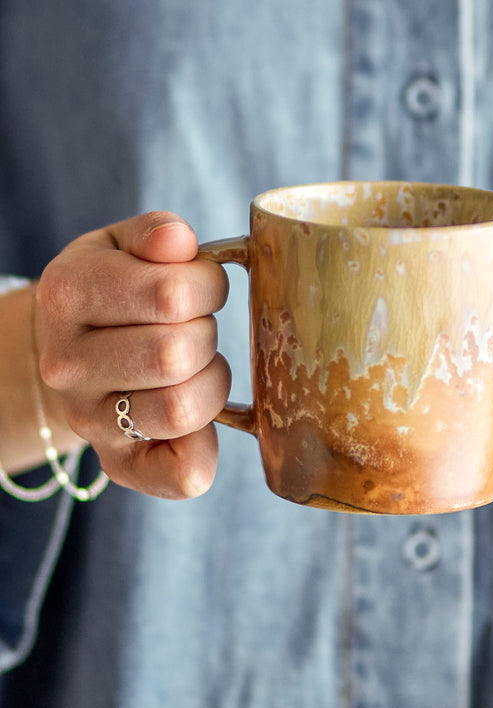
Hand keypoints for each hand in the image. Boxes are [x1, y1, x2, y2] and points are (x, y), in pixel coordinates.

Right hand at [34, 212, 230, 498]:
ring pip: (184, 409)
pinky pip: (183, 473)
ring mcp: (89, 420)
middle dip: (206, 333)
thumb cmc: (113, 290)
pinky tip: (200, 419)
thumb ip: (156, 234)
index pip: (170, 294)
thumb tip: (177, 240)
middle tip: (194, 327)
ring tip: (195, 366)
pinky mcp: (118, 464)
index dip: (208, 285)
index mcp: (68, 294)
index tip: (200, 288)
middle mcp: (67, 365)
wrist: (71, 349)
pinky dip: (206, 447)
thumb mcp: (124, 245)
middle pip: (177, 353)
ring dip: (211, 381)